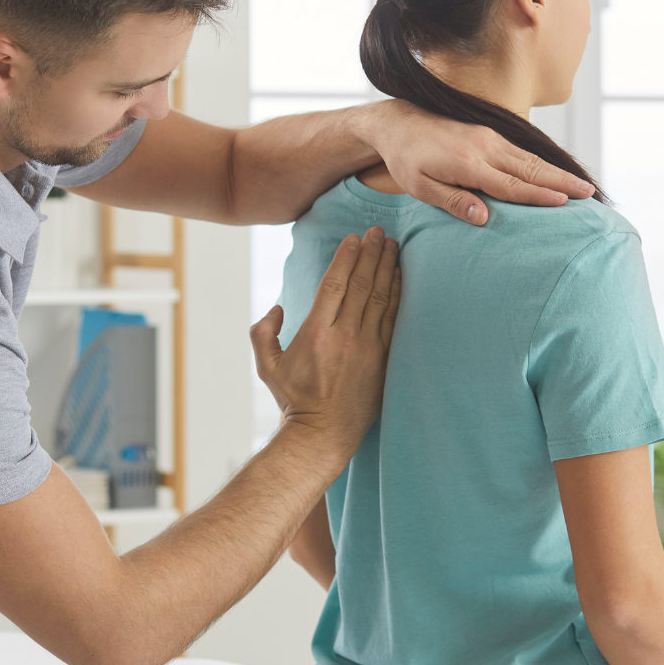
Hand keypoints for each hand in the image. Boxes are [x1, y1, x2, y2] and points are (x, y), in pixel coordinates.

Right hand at [249, 227, 401, 441]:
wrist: (323, 433)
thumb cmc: (294, 399)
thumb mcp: (266, 366)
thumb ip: (263, 333)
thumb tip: (276, 308)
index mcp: (316, 332)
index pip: (335, 284)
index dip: (346, 257)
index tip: (355, 237)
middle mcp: (345, 336)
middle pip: (362, 284)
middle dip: (371, 254)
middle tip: (379, 232)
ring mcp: (368, 347)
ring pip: (381, 298)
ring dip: (388, 268)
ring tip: (394, 246)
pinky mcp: (383, 359)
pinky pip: (393, 319)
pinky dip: (398, 295)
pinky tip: (400, 278)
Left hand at [361, 99, 593, 224]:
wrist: (398, 122)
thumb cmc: (405, 160)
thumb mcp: (419, 187)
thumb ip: (452, 201)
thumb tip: (484, 218)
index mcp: (467, 163)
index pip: (510, 184)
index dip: (538, 196)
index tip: (564, 203)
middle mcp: (484, 147)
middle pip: (530, 168)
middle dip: (561, 182)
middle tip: (588, 194)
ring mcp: (489, 137)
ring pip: (530, 158)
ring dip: (557, 172)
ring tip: (581, 186)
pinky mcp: (489, 133)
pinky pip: (521, 151)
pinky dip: (542, 163)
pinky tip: (555, 173)